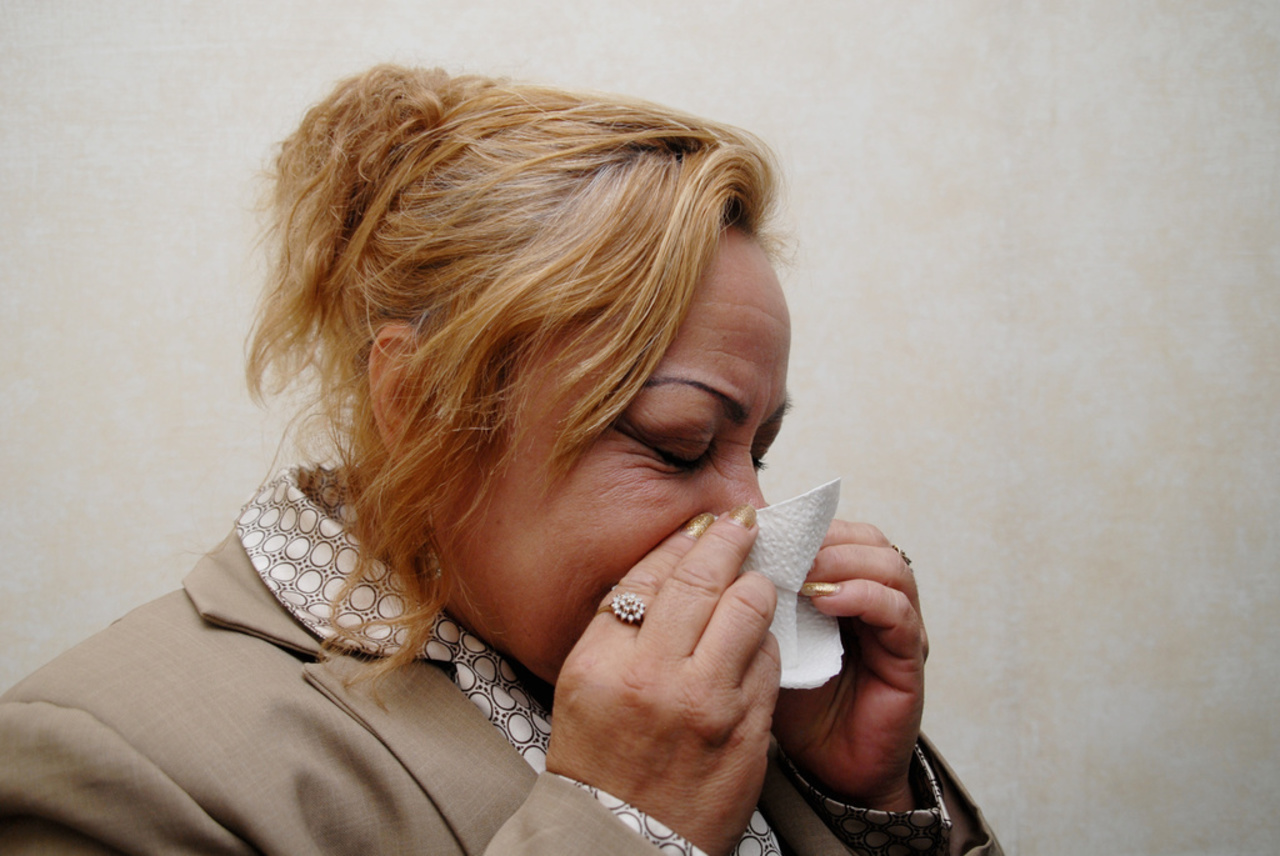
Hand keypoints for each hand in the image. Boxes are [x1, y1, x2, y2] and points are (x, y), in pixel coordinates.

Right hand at [547, 509, 780, 855]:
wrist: (625, 840)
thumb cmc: (599, 761)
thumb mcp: (583, 684)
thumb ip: (619, 624)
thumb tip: (667, 561)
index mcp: (604, 662)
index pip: (650, 575)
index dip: (682, 539)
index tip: (703, 522)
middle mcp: (656, 678)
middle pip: (705, 580)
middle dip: (731, 540)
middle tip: (744, 521)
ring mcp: (709, 706)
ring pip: (751, 611)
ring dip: (757, 589)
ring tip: (755, 582)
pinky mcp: (749, 732)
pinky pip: (770, 662)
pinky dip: (766, 642)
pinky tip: (758, 639)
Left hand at [771, 521, 925, 810]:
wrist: (829, 769)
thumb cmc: (797, 705)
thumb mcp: (768, 642)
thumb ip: (759, 602)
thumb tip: (723, 555)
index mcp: (843, 587)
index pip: (835, 533)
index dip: (803, 526)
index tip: (764, 530)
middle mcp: (877, 599)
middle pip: (866, 538)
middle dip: (824, 537)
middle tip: (784, 548)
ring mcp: (897, 626)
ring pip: (888, 564)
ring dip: (843, 560)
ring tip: (804, 573)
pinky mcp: (908, 657)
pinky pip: (896, 612)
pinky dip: (862, 596)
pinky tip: (827, 601)